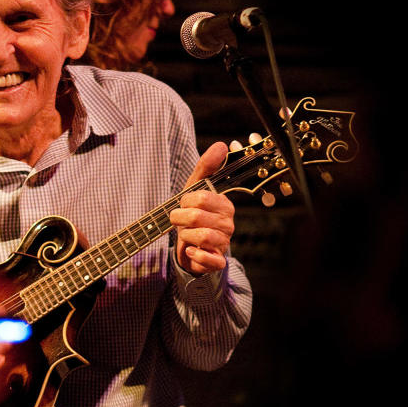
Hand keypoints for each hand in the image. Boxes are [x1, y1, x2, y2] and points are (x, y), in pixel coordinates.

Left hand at [169, 141, 235, 275]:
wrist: (189, 245)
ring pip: (201, 236)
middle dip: (180, 218)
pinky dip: (195, 255)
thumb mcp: (194, 188)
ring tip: (185, 235)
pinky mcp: (218, 261)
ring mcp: (224, 243)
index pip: (201, 197)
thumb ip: (206, 166)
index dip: (185, 201)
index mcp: (225, 205)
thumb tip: (221, 145)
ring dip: (185, 236)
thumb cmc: (192, 214)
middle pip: (197, 216)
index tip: (183, 205)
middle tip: (179, 220)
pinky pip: (209, 259)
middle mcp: (228, 224)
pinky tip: (191, 250)